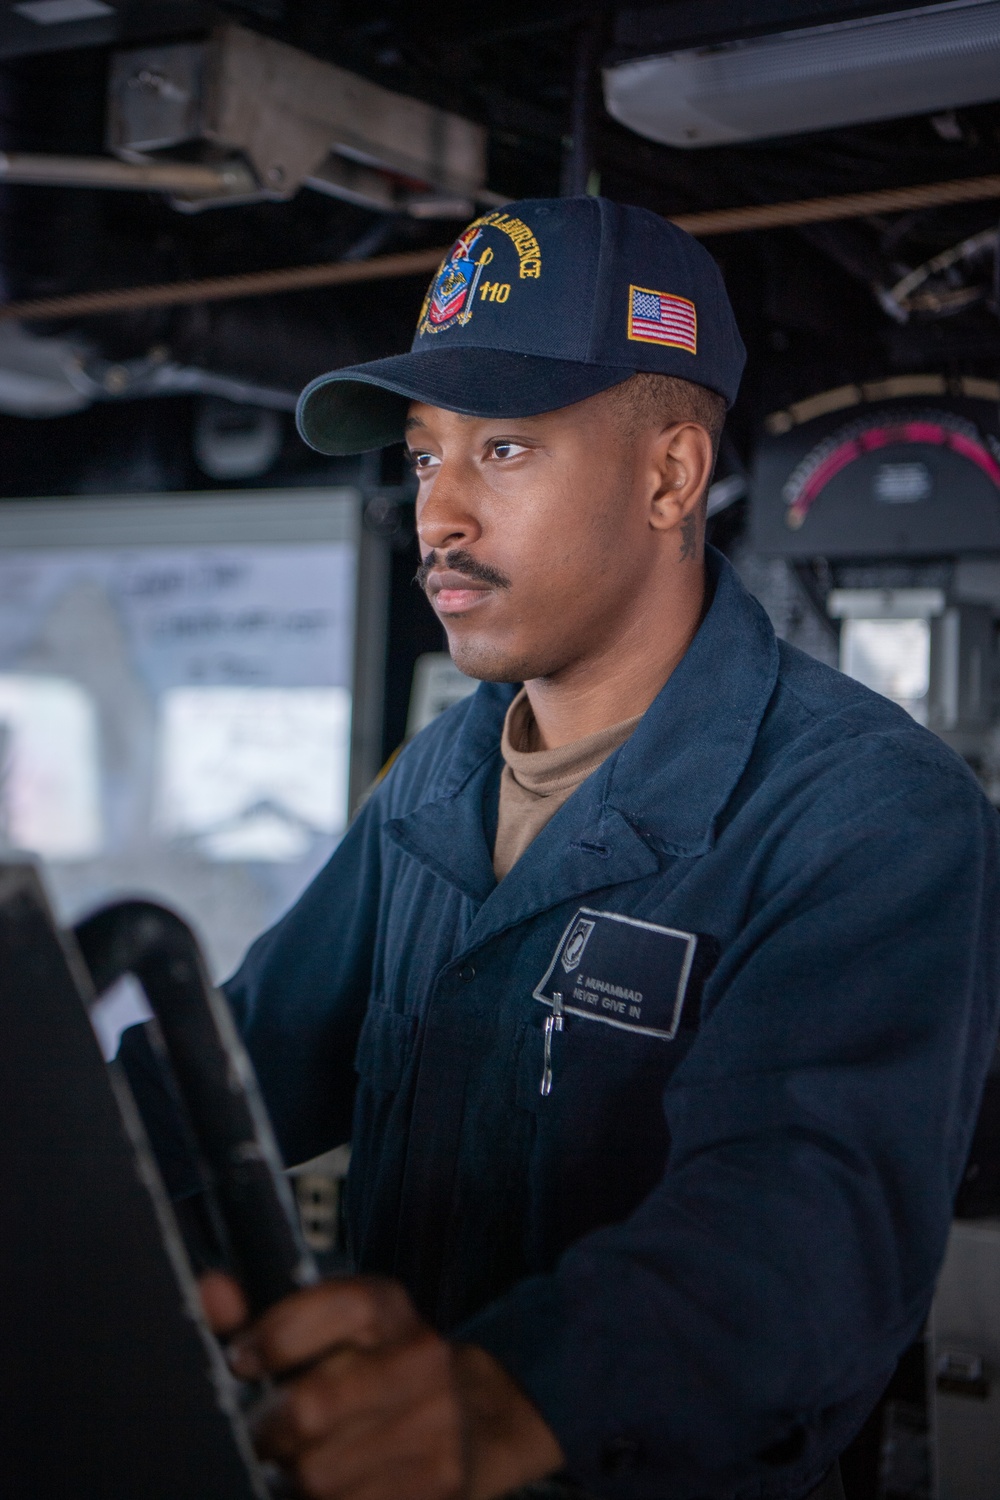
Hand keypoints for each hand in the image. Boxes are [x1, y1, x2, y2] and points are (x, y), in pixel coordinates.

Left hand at [199, 1272, 563, 1499]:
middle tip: (265, 1438)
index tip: (242, 1362)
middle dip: (269, 1432)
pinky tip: (333, 1491)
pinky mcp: (440, 1488)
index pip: (321, 1309)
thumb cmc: (375, 1372)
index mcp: (387, 1308)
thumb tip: (210, 1292)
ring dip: (294, 1482)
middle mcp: (421, 1357)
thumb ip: (264, 1314)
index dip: (268, 1340)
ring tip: (299, 1470)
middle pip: (310, 1409)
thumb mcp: (331, 1329)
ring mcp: (437, 1426)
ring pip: (320, 1478)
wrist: (474, 1420)